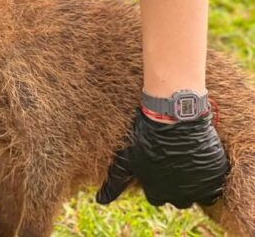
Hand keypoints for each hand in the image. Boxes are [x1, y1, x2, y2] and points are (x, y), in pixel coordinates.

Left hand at [96, 107, 228, 207]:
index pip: (157, 199)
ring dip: (194, 185)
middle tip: (171, 166)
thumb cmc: (145, 135)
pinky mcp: (216, 173)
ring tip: (186, 165)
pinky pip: (216, 184)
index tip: (156, 170)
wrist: (174, 116)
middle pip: (180, 199)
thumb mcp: (126, 159)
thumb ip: (115, 183)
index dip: (156, 185)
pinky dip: (209, 177)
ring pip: (199, 195)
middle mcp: (180, 194)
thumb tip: (100, 200)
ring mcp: (200, 185)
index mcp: (157, 192)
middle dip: (175, 187)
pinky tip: (199, 162)